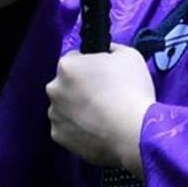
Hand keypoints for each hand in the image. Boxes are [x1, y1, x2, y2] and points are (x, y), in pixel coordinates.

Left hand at [47, 44, 154, 173]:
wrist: (133, 133)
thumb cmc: (132, 90)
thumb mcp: (129, 55)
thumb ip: (111, 49)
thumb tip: (106, 52)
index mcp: (67, 66)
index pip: (74, 58)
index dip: (91, 65)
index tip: (104, 74)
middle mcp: (54, 89)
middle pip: (66, 84)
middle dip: (80, 87)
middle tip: (104, 95)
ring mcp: (54, 115)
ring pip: (65, 107)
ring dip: (77, 108)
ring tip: (102, 115)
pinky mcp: (59, 137)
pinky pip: (67, 128)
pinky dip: (78, 128)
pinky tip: (97, 129)